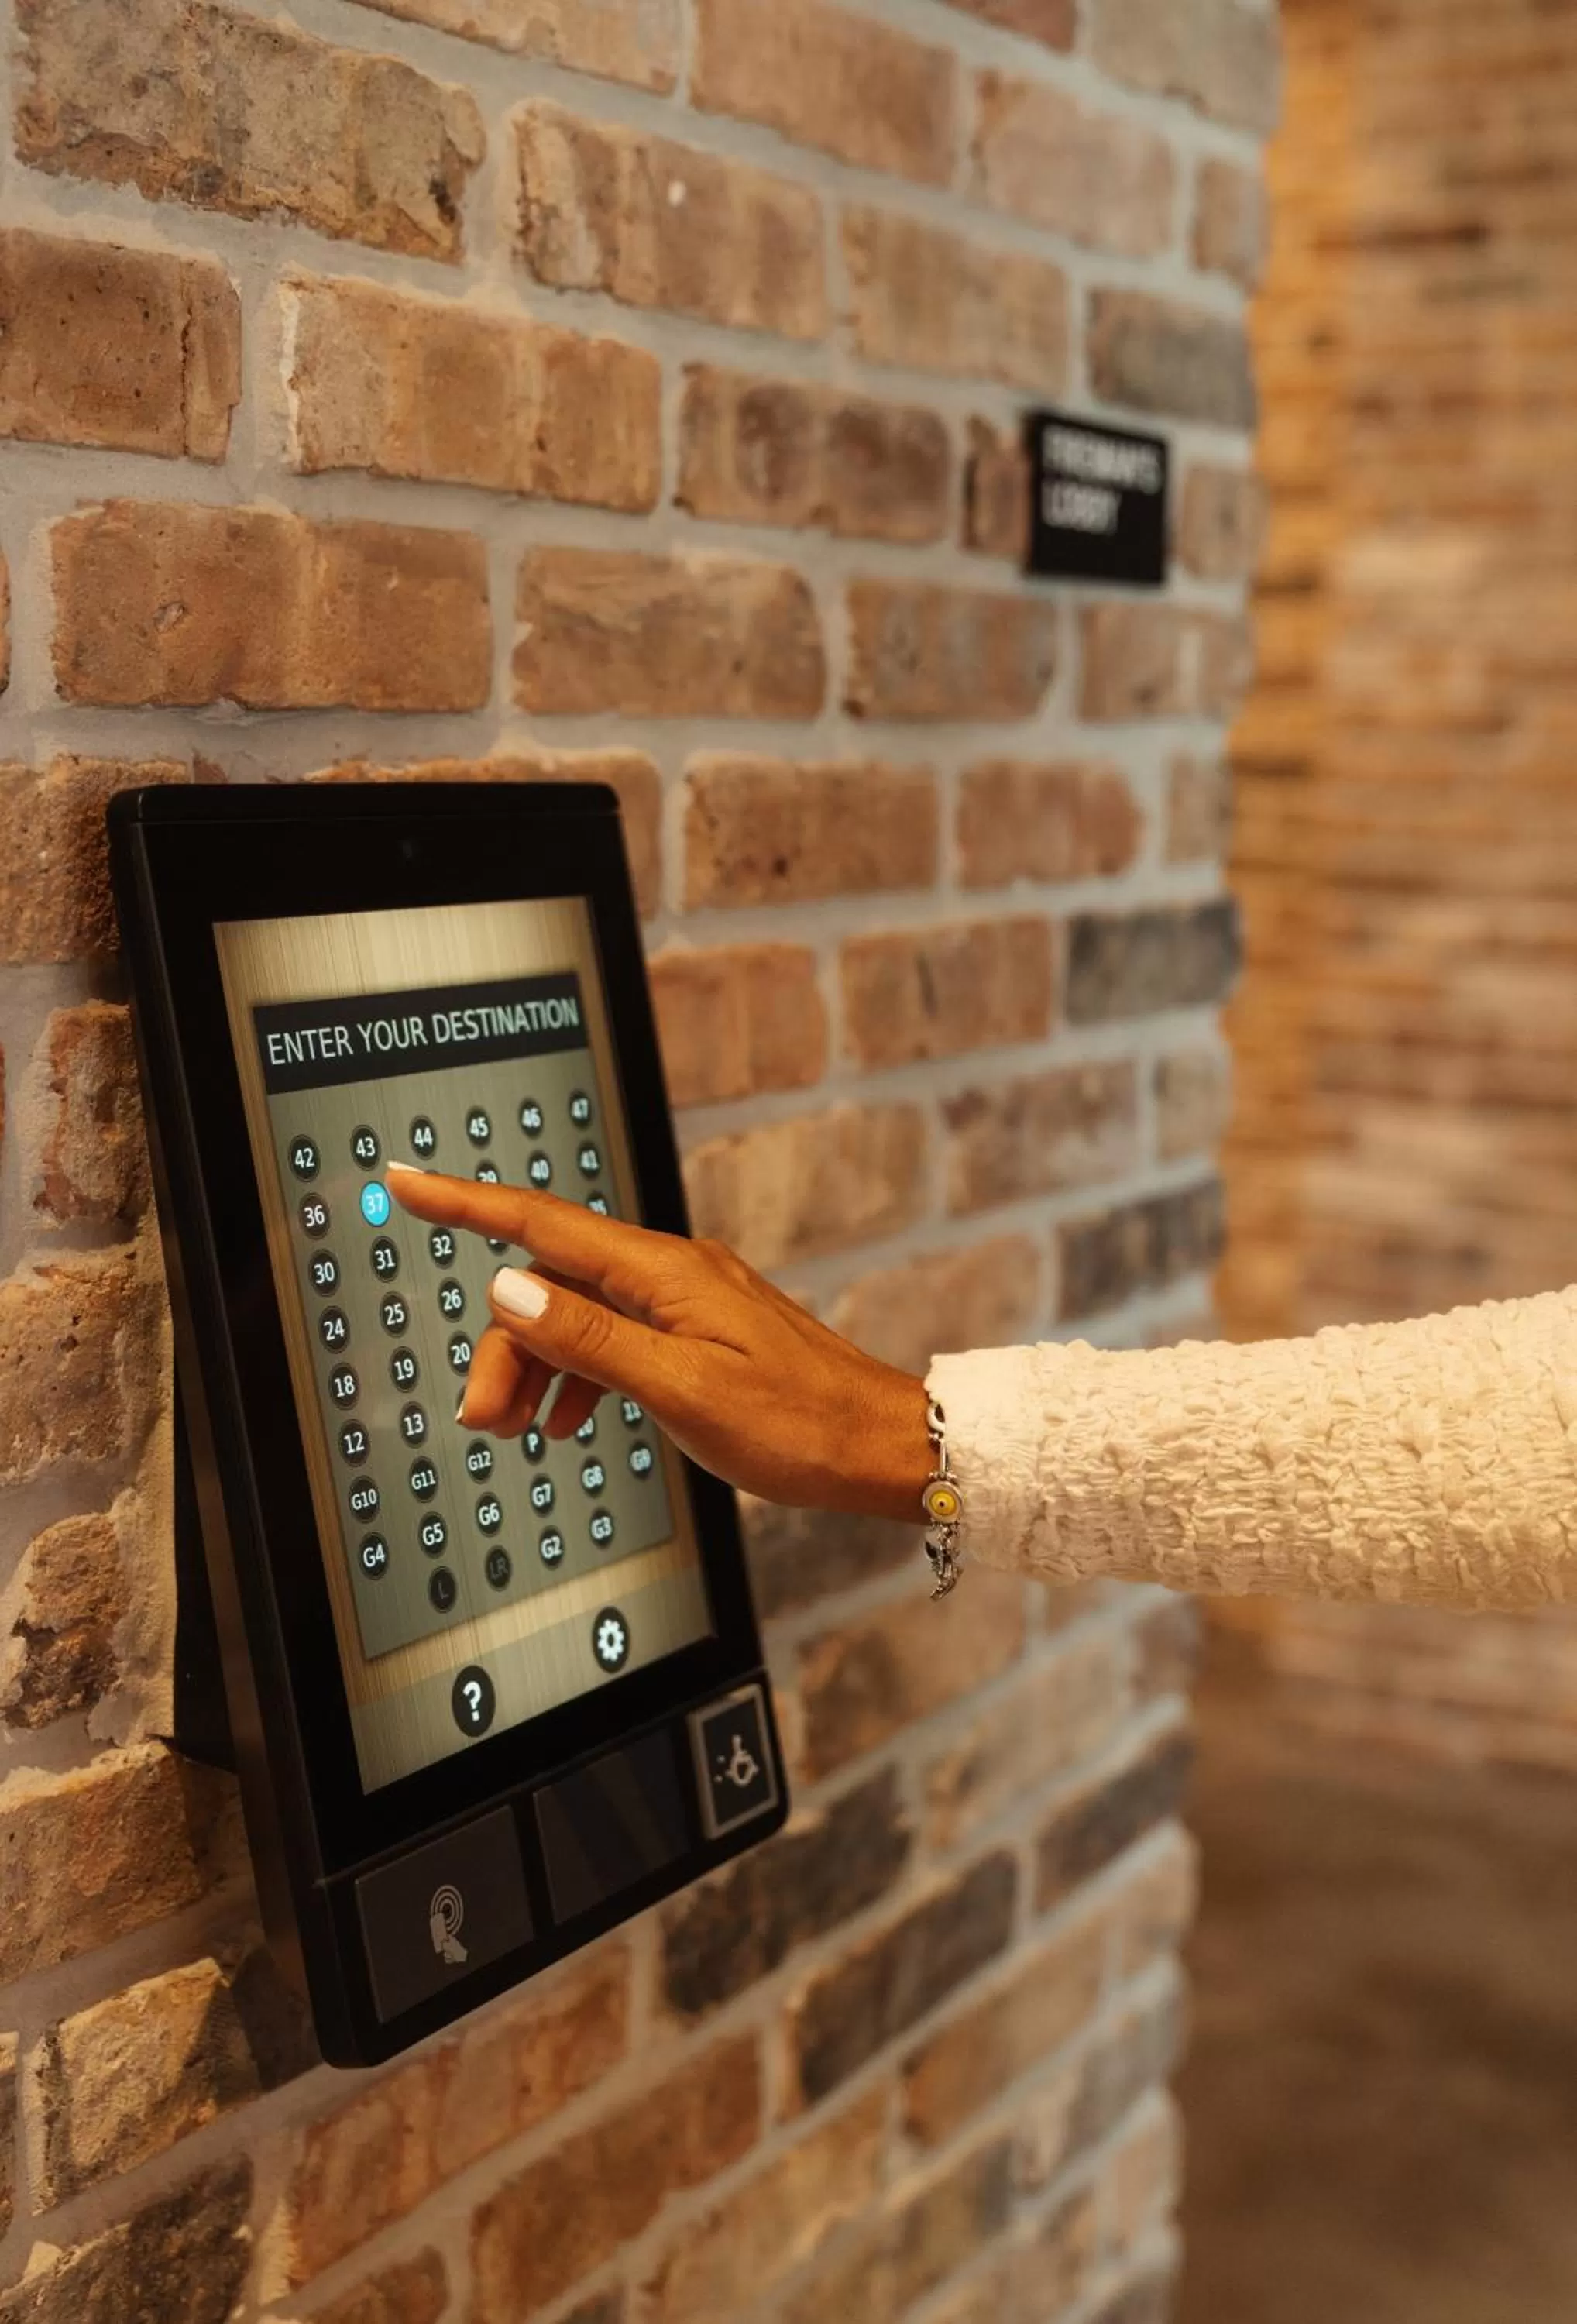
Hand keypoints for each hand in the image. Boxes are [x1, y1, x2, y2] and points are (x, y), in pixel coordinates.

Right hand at [386, 1165, 931, 1521]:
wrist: (878, 1446)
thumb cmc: (799, 1423)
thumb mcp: (682, 1389)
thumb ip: (589, 1340)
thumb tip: (509, 1287)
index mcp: (664, 1273)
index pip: (541, 1223)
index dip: (465, 1203)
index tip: (405, 1180)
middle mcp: (670, 1274)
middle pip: (549, 1286)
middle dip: (503, 1346)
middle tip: (486, 1418)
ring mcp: (684, 1302)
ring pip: (575, 1318)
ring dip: (536, 1368)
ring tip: (520, 1429)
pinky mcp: (694, 1333)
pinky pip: (610, 1341)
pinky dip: (578, 1378)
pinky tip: (571, 1421)